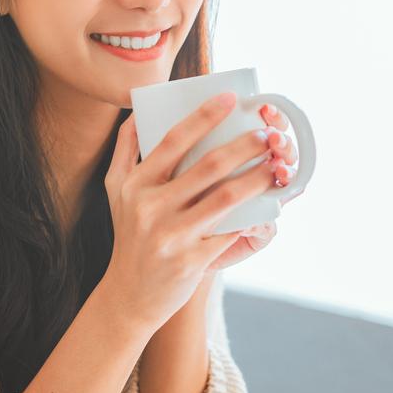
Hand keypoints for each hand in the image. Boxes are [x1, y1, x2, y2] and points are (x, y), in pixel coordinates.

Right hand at [98, 91, 286, 332]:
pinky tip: (271, 204)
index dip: (204, 116)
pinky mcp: (191, 260)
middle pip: (208, 166)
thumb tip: (139, 110)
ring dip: (258, 178)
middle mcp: (151, 207)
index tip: (230, 98)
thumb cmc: (129, 234)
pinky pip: (230, 231)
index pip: (173, 140)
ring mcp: (172, 235)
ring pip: (226, 198)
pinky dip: (252, 216)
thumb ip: (125, 149)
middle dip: (245, 145)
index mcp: (135, 184)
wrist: (130, 294)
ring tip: (277, 164)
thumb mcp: (115, 190)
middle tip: (269, 133)